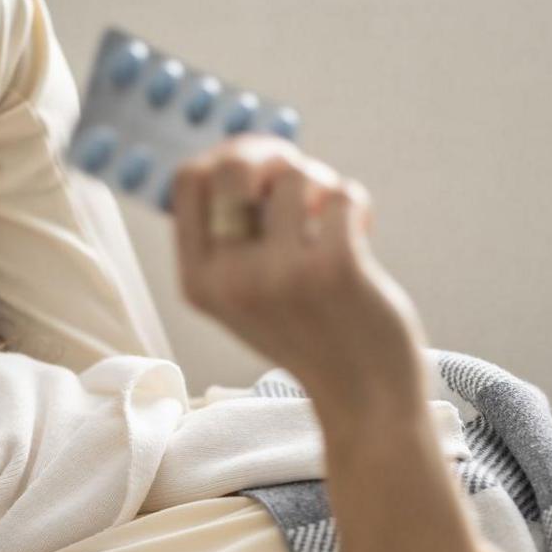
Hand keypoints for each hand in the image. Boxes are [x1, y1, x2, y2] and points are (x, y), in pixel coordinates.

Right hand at [171, 135, 430, 422]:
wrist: (364, 399)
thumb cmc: (311, 333)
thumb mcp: (245, 294)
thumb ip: (233, 235)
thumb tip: (244, 151)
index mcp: (198, 283)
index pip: (186, 181)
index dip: (225, 157)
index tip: (258, 167)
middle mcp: (230, 280)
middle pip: (233, 166)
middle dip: (272, 156)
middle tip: (301, 179)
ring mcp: (280, 275)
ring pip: (297, 175)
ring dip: (324, 188)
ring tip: (334, 224)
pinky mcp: (334, 269)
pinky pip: (342, 194)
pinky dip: (357, 206)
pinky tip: (360, 235)